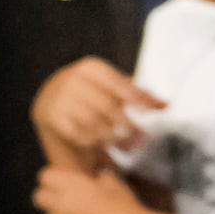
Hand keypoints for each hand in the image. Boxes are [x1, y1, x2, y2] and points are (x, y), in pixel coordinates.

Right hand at [32, 57, 162, 167]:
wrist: (49, 103)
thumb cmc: (89, 96)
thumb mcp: (110, 89)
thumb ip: (135, 94)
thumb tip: (165, 104)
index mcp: (90, 67)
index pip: (120, 85)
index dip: (140, 99)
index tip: (157, 111)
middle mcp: (72, 79)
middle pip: (107, 106)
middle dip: (127, 124)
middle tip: (141, 138)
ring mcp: (58, 98)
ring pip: (93, 123)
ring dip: (111, 137)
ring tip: (124, 144)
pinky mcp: (49, 117)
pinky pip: (77, 134)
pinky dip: (92, 142)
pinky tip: (101, 145)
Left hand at [34, 165, 151, 213]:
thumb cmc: (124, 210)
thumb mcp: (114, 184)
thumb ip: (100, 175)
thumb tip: (97, 172)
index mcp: (71, 188)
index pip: (44, 176)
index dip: (53, 176)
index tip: (62, 178)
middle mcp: (60, 208)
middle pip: (39, 197)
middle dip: (48, 196)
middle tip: (65, 198)